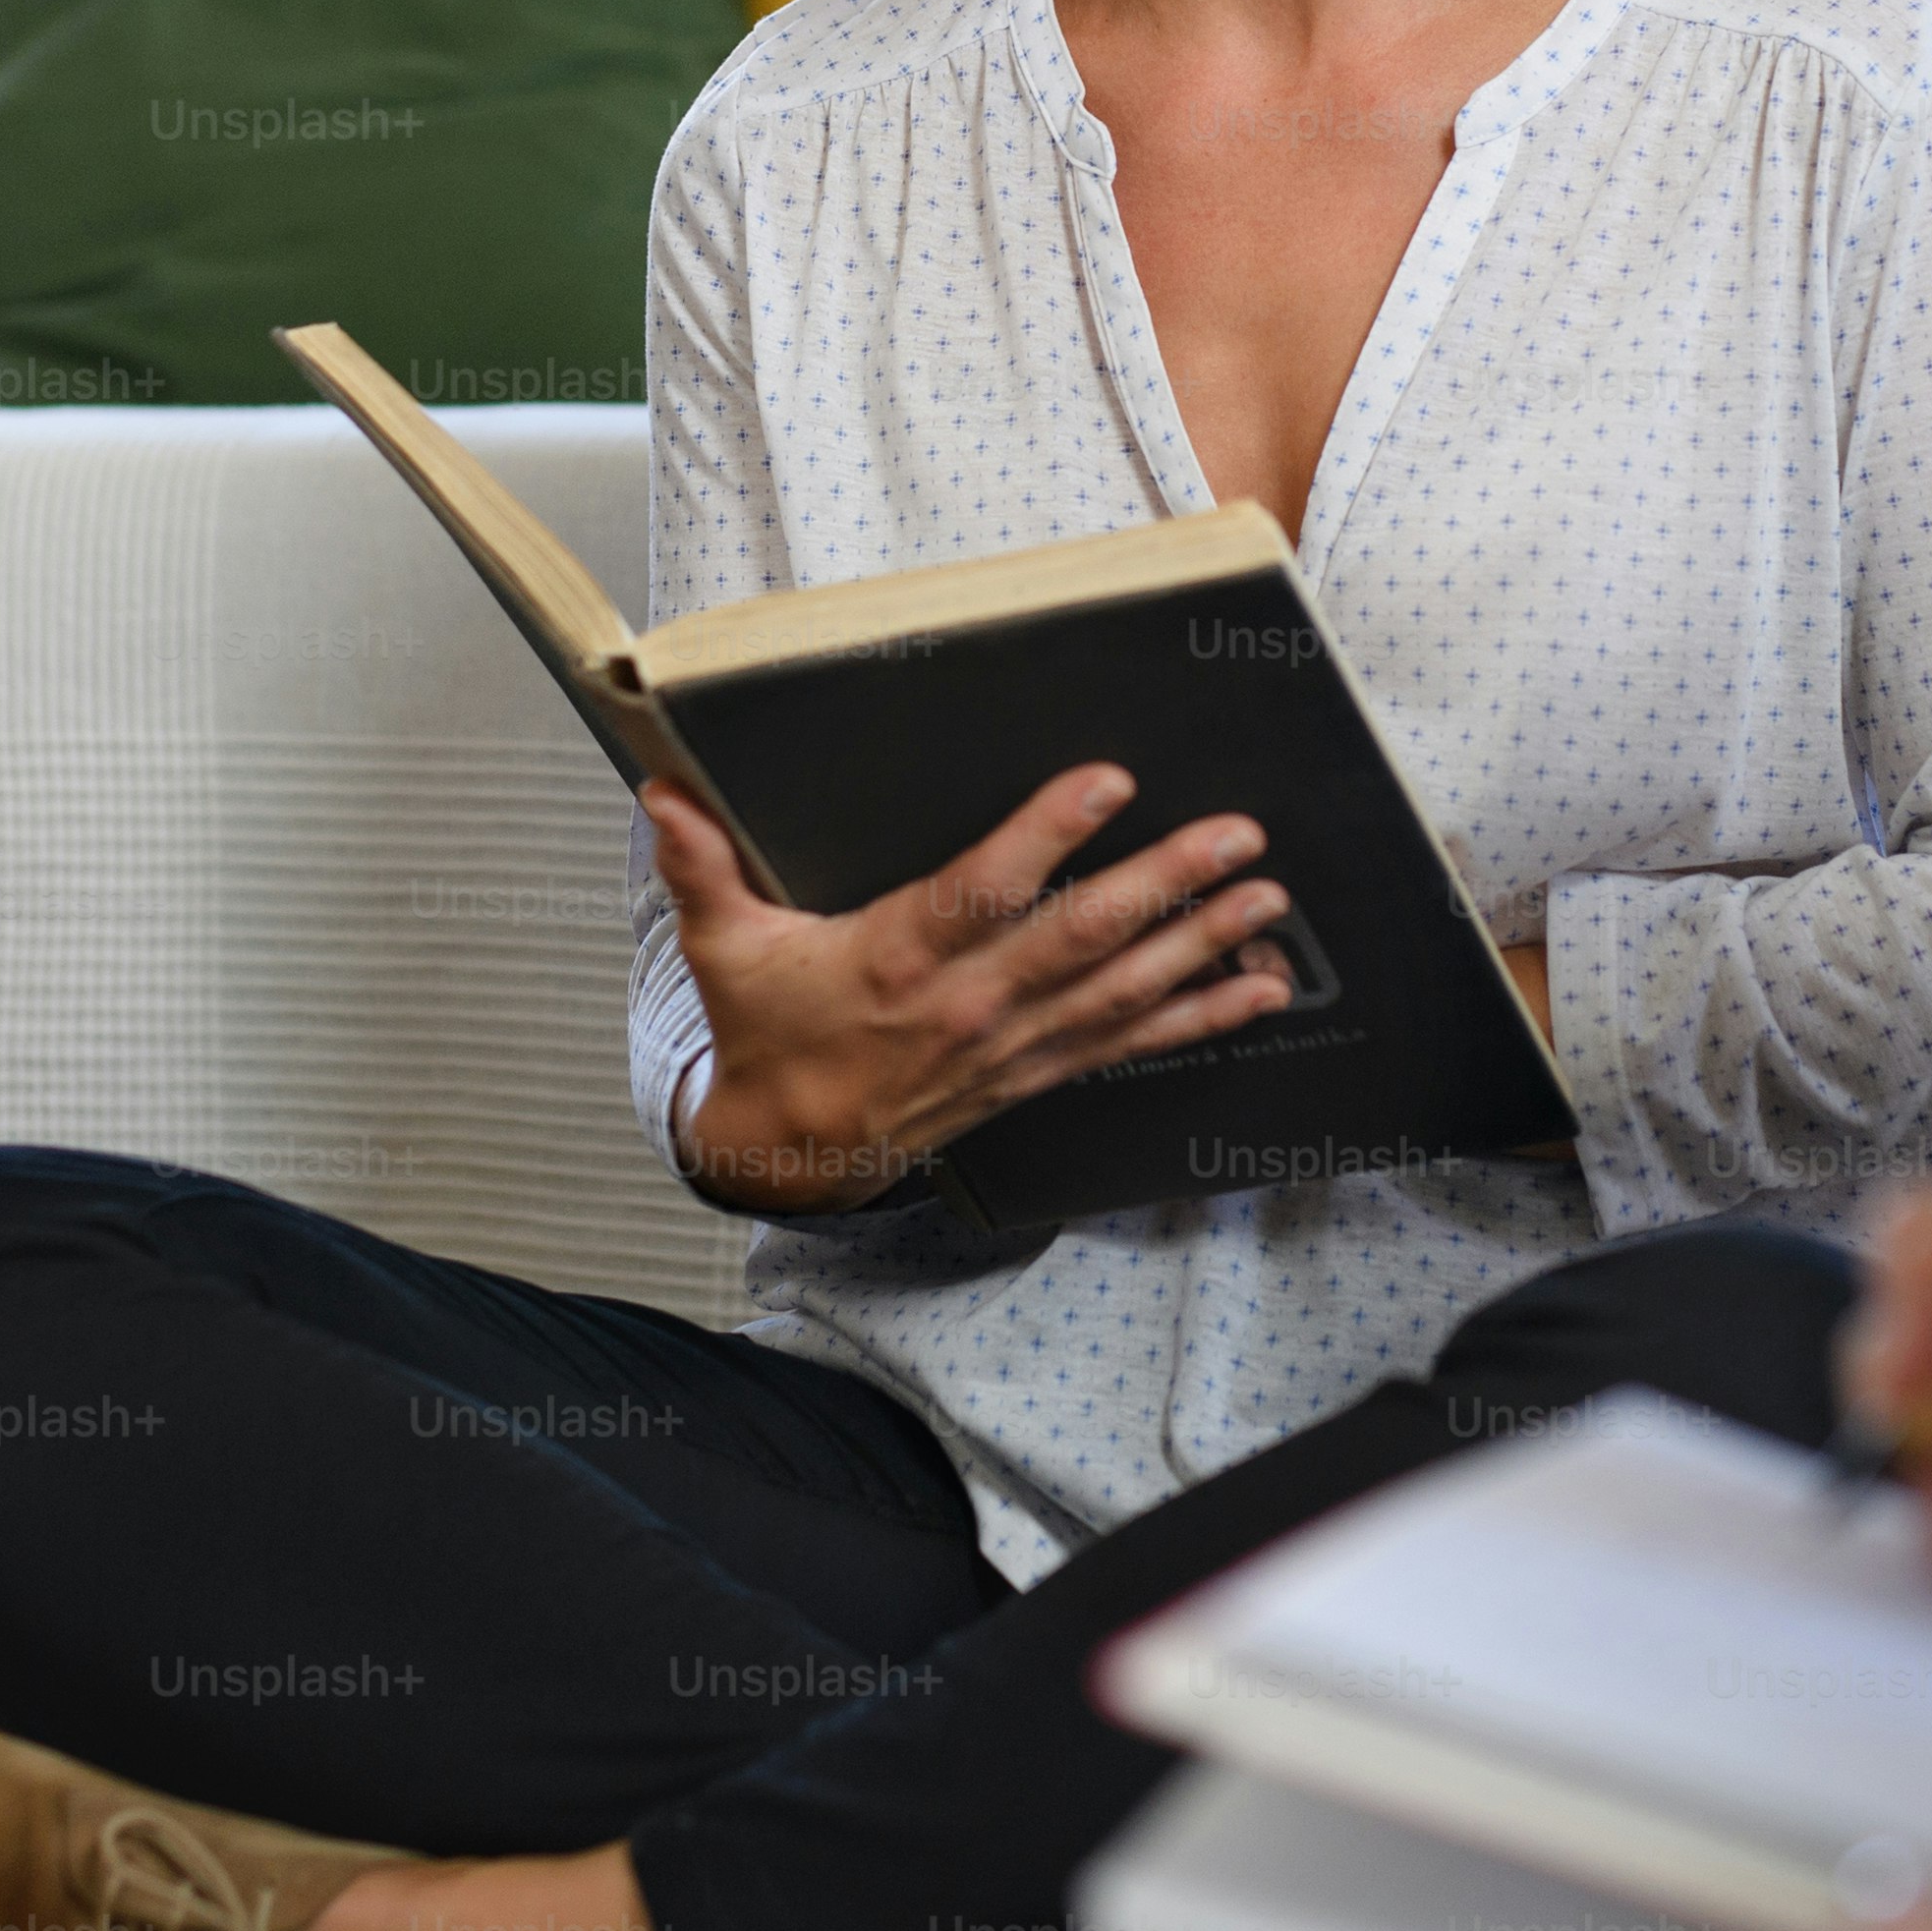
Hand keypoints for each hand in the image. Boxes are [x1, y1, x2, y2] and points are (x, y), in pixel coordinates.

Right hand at [653, 763, 1301, 1213]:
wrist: (793, 1149)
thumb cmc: (771, 1032)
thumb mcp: (727, 946)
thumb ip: (699, 863)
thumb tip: (663, 788)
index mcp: (900, 958)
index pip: (984, 889)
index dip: (1048, 835)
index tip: (1109, 781)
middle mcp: (970, 1003)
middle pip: (1081, 939)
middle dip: (1166, 886)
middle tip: (1235, 836)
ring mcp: (1014, 1043)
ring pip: (1124, 991)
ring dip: (1203, 944)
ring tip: (1268, 897)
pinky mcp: (1039, 1069)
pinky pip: (1133, 1041)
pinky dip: (1202, 1015)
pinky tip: (1262, 986)